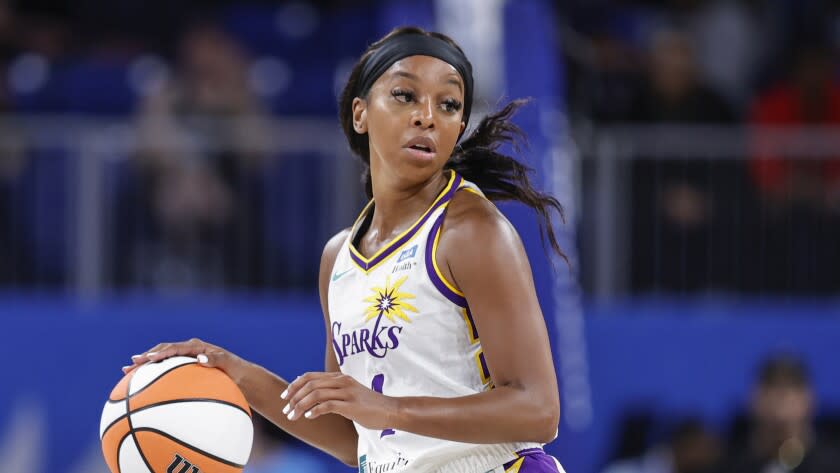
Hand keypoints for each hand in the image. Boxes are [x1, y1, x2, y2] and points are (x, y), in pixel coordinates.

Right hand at [123, 338, 249, 384]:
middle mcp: (188, 350)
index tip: (149, 359)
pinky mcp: (184, 369)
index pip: (175, 347)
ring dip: (146, 365)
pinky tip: (141, 388)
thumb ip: (215, 360)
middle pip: (163, 351)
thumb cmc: (234, 369)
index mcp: (196, 346)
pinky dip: (154, 376)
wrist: (239, 375)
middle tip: (131, 363)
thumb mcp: (228, 364)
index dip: (161, 352)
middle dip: (146, 357)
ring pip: (161, 360)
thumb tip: (200, 359)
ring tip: (127, 372)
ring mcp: (185, 359)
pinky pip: (166, 371)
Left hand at [281, 371, 397, 429]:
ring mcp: (347, 392)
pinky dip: (315, 410)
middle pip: (310, 384)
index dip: (294, 385)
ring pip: (316, 394)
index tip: (284, 397)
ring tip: (293, 416)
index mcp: (339, 377)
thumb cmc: (368, 405)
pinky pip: (328, 405)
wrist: (390, 410)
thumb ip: (332, 390)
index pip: (310, 376)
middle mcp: (342, 382)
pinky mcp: (351, 405)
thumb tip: (310, 391)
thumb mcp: (348, 393)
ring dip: (300, 405)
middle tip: (286, 410)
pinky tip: (309, 417)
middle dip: (294, 397)